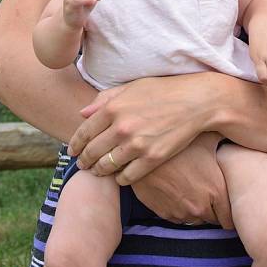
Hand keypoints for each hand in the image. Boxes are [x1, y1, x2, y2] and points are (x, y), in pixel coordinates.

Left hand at [67, 73, 213, 183]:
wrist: (195, 102)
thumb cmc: (162, 91)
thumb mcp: (131, 88)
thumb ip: (104, 99)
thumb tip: (83, 113)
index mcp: (113, 108)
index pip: (84, 131)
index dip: (75, 144)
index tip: (72, 151)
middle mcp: (121, 127)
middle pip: (92, 152)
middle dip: (84, 161)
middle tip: (83, 165)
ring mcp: (136, 145)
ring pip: (106, 167)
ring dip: (99, 171)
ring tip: (98, 172)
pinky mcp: (152, 159)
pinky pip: (126, 177)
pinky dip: (119, 178)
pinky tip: (119, 175)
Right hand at [132, 133, 233, 227]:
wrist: (143, 147)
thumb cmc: (179, 140)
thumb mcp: (207, 136)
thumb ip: (225, 140)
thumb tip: (236, 130)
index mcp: (216, 190)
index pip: (229, 218)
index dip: (228, 209)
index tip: (224, 201)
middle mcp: (200, 206)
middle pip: (212, 220)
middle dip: (211, 208)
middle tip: (205, 190)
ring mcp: (180, 212)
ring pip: (192, 220)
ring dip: (193, 209)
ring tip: (189, 189)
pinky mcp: (162, 212)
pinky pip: (175, 217)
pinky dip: (177, 208)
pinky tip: (174, 190)